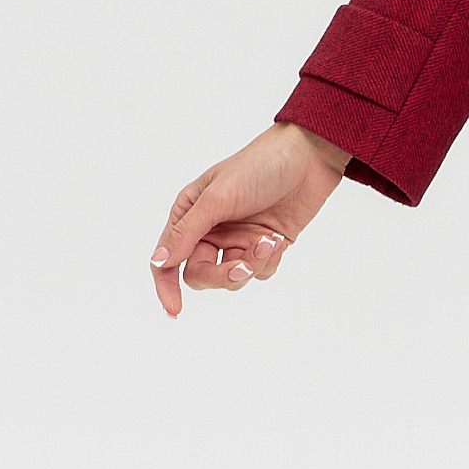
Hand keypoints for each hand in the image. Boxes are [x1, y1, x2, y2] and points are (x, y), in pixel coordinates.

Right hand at [149, 122, 352, 318]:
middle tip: (243, 265)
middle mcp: (210, 230)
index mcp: (190, 213)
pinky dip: (268, 261)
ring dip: (252, 264)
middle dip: (222, 275)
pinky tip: (277, 239)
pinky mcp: (264, 246)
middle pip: (201, 275)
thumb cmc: (259, 165)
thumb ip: (188, 231)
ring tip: (268, 241)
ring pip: (232, 277)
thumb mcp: (219, 196)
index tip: (175, 310)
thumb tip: (159, 261)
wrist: (309, 157)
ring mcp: (238, 239)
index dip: (166, 287)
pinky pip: (259, 272)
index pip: (167, 258)